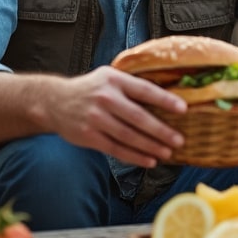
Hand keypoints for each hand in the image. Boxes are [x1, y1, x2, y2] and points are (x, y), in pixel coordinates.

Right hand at [45, 67, 186, 167]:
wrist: (54, 101)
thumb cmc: (90, 89)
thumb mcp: (109, 77)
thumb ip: (131, 86)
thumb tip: (166, 98)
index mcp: (114, 80)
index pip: (144, 90)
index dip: (165, 100)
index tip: (183, 109)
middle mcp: (105, 98)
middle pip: (139, 117)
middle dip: (161, 131)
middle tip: (179, 140)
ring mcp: (96, 118)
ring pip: (129, 136)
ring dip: (151, 147)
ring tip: (167, 153)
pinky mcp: (89, 136)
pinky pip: (116, 149)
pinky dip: (135, 156)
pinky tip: (148, 160)